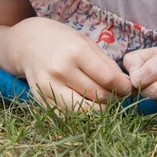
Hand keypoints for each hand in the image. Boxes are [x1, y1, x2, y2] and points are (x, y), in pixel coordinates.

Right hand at [14, 17, 132, 110]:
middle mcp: (61, 70)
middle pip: (98, 97)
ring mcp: (49, 87)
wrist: (28, 43)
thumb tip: (126, 85)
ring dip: (99, 109)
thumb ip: (107, 64)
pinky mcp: (41, 100)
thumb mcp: (86, 42)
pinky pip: (67, 116)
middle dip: (114, 98)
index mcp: (76, 52)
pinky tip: (85, 104)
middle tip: (118, 95)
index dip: (123, 87)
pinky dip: (80, 114)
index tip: (129, 88)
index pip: (108, 79)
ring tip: (103, 101)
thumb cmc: (62, 40)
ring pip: (84, 111)